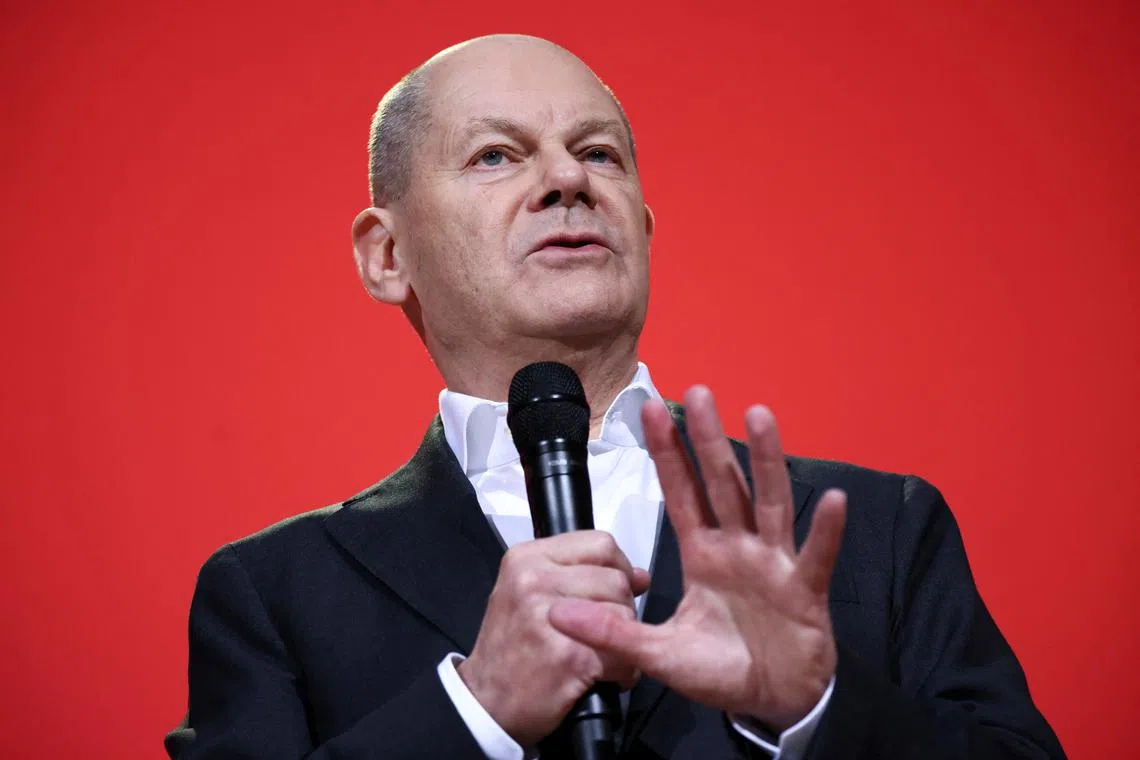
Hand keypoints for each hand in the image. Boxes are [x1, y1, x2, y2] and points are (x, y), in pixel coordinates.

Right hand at [458, 531, 650, 746]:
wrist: (485, 701)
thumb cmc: (511, 647)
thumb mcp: (527, 592)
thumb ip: (579, 575)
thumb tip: (640, 576)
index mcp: (526, 558)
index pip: (600, 544)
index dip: (617, 568)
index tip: (611, 591)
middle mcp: (534, 581)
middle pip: (616, 580)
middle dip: (620, 608)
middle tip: (599, 632)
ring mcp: (552, 618)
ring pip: (624, 615)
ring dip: (623, 641)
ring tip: (599, 654)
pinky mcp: (569, 656)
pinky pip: (623, 655)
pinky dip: (622, 672)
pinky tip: (603, 677)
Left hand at [548, 386, 846, 731]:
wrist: (774, 701)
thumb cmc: (722, 670)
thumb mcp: (658, 654)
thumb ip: (612, 633)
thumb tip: (556, 615)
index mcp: (703, 555)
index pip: (681, 494)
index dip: (668, 454)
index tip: (650, 412)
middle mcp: (738, 547)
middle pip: (722, 483)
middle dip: (707, 439)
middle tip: (696, 393)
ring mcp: (774, 563)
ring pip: (769, 503)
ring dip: (766, 460)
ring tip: (757, 415)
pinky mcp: (805, 590)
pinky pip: (816, 556)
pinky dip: (825, 531)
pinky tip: (831, 500)